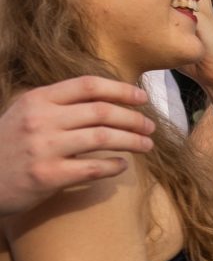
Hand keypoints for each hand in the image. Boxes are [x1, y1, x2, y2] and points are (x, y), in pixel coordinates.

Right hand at [0, 77, 157, 215]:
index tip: (143, 98)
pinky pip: (93, 168)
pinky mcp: (47, 175)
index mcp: (37, 99)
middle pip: (102, 112)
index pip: (88, 85)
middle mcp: (40, 119)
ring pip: (103, 138)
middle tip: (150, 127)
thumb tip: (106, 99)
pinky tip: (122, 166)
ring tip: (147, 145)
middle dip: (134, 118)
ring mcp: (43, 147)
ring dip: (132, 141)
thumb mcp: (24, 114)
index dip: (121, 90)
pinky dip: (114, 166)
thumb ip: (58, 105)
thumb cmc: (8, 146)